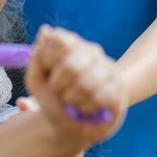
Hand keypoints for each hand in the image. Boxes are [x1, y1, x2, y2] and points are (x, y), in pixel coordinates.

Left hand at [25, 25, 127, 146]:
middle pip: (70, 65)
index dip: (47, 61)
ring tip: (74, 101)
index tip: (48, 74)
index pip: (58, 40)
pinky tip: (87, 107)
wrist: (72, 125)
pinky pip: (100, 97)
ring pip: (85, 84)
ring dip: (73, 100)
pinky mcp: (119, 86)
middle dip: (59, 87)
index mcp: (71, 44)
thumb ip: (36, 58)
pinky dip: (87, 108)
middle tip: (60, 92)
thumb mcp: (37, 81)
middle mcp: (92, 51)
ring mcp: (108, 67)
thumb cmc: (54, 99)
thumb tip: (45, 31)